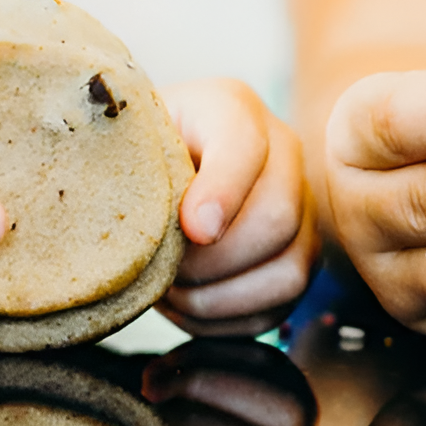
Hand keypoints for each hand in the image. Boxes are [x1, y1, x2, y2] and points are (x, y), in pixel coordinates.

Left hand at [157, 80, 318, 335]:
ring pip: (288, 271)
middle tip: (164, 267)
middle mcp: (281, 150)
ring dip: (218, 296)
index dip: (222, 192)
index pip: (243, 145)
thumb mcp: (125, 142)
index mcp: (230, 107)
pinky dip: (225, 318)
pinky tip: (187, 303)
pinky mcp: (297, 256)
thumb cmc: (133, 154)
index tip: (190, 229)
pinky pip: (279, 306)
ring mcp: (300, 205)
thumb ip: (135, 165)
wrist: (152, 169)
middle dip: (212, 258)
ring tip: (171, 290)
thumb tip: (172, 224)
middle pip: (277, 216)